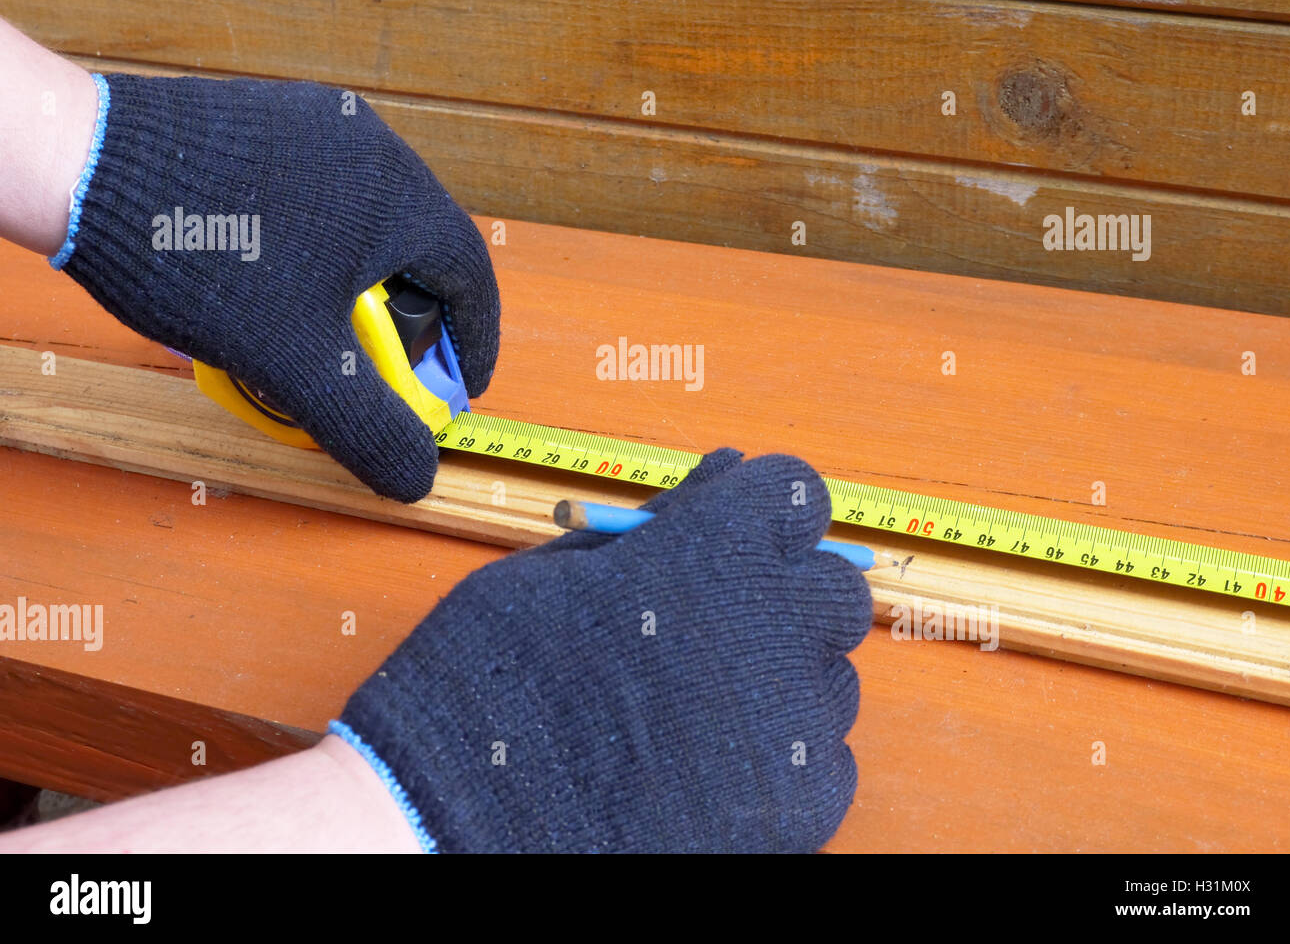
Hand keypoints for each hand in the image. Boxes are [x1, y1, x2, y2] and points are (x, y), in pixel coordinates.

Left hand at [56, 72, 498, 501]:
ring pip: (371, 223)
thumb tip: (418, 475)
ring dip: (366, 287)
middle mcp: (371, 146)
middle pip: (424, 250)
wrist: (79, 165)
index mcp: (400, 196)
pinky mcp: (270, 121)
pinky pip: (323, 197)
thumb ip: (368, 425)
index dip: (474, 342)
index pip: (473, 277)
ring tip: (326, 336)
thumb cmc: (200, 255)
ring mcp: (318, 122)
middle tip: (392, 372)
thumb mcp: (297, 363)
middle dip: (417, 321)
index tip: (461, 386)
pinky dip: (323, 251)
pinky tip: (278, 286)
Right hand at [335, 449, 872, 852]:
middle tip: (716, 628)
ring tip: (694, 708)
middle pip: (834, 587)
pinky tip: (710, 763)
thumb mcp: (555, 572)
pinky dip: (781, 758)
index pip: (794, 494)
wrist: (454, 817)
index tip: (737, 536)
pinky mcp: (800, 805)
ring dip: (781, 681)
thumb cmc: (488, 680)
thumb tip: (722, 473)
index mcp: (710, 551)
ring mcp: (792, 722)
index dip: (765, 512)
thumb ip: (656, 522)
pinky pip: (825, 758)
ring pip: (832, 677)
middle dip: (786, 597)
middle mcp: (771, 627)